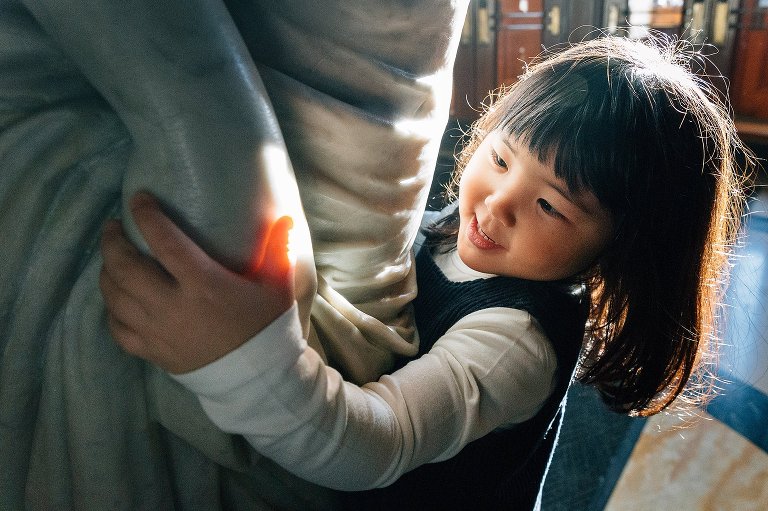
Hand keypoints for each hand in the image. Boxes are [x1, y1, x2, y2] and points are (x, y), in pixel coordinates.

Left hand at [100, 192, 294, 373]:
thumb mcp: (278, 288)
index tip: (139, 199)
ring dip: (106, 272)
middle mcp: (173, 306)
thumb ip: (279, 250)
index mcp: (204, 285)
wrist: (258, 379)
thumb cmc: (266, 328)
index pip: (165, 243)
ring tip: (110, 258)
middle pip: (125, 268)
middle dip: (112, 242)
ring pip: (115, 297)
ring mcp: (158, 331)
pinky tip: (116, 299)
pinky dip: (111, 310)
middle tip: (114, 227)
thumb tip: (287, 217)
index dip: (147, 217)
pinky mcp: (152, 351)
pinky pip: (117, 329)